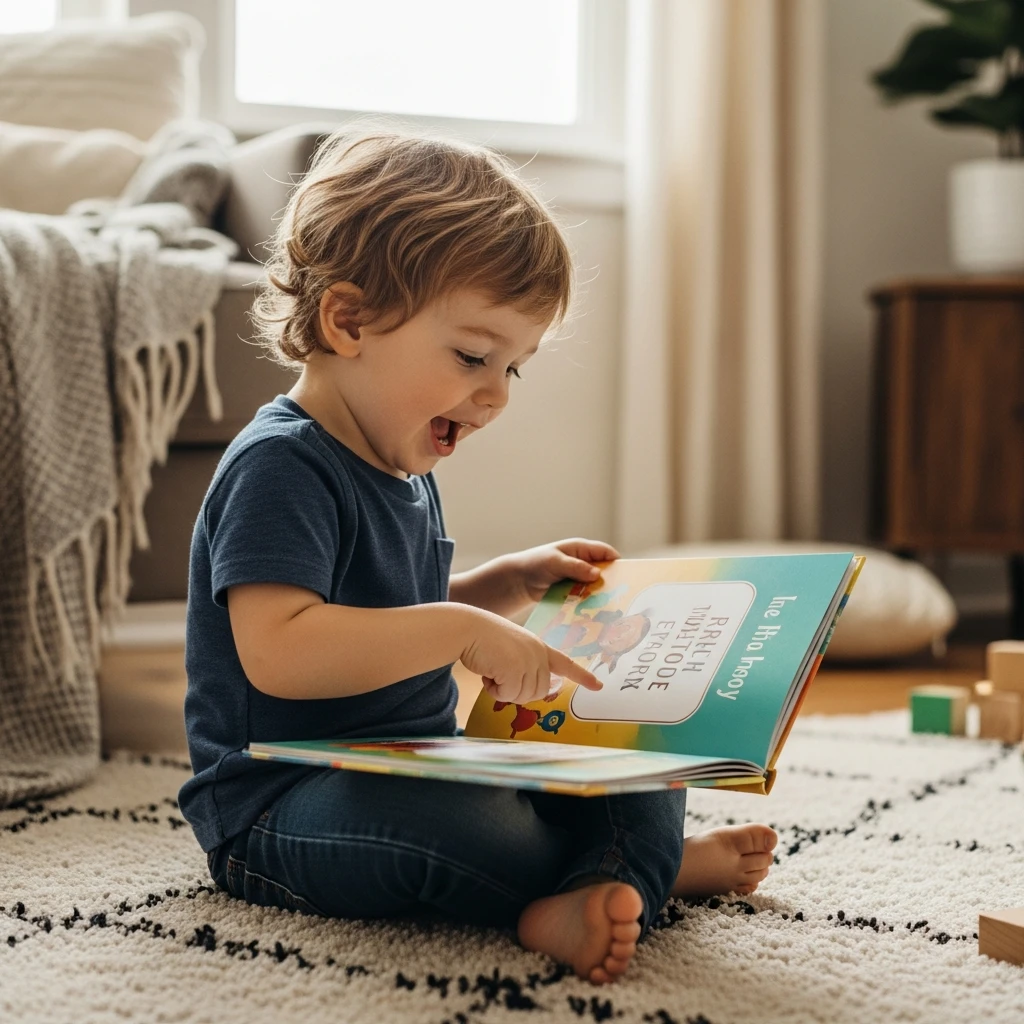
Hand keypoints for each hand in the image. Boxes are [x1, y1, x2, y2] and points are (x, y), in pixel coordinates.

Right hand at [460, 608, 602, 704]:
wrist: (467, 628)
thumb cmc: (483, 640)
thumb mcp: (512, 651)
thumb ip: (525, 666)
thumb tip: (532, 691)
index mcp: (539, 647)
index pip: (565, 663)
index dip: (582, 676)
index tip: (598, 686)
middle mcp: (538, 653)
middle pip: (539, 692)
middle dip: (517, 690)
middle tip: (500, 675)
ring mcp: (528, 661)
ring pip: (524, 696)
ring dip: (504, 690)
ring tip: (493, 670)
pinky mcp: (515, 669)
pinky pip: (508, 695)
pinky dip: (494, 690)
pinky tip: (487, 673)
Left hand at [510, 538, 620, 604]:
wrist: (519, 581)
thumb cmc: (536, 563)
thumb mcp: (555, 562)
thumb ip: (575, 567)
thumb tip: (597, 574)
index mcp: (581, 549)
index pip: (605, 553)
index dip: (617, 562)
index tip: (627, 576)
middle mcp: (583, 563)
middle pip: (605, 572)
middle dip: (612, 583)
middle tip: (622, 597)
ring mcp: (579, 579)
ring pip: (596, 587)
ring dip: (601, 597)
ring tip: (610, 610)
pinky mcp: (573, 592)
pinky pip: (586, 598)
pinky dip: (590, 605)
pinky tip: (594, 616)